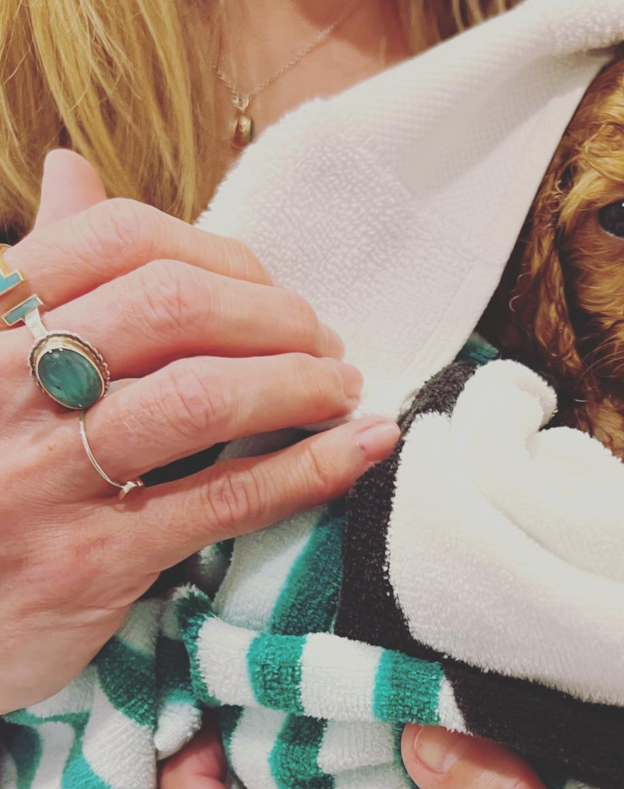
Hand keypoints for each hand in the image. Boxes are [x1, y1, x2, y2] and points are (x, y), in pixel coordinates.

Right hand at [0, 150, 399, 713]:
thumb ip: (37, 271)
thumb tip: (74, 169)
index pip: (119, 239)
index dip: (221, 255)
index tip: (268, 290)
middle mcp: (1, 386)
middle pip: (173, 307)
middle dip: (276, 317)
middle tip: (323, 345)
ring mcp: (43, 477)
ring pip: (203, 398)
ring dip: (300, 384)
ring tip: (343, 390)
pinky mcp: (91, 561)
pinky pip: (225, 499)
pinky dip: (311, 467)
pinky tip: (364, 447)